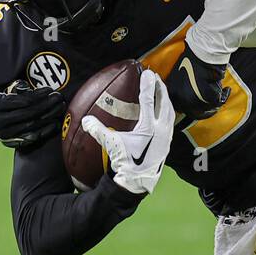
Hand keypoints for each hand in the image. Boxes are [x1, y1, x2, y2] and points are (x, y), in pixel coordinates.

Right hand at [0, 79, 66, 148]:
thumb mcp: (2, 90)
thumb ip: (15, 86)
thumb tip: (29, 85)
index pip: (21, 101)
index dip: (38, 95)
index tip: (49, 90)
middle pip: (28, 113)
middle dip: (46, 104)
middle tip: (58, 97)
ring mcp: (4, 134)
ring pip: (32, 125)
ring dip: (49, 116)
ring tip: (60, 107)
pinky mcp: (11, 143)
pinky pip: (31, 137)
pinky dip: (45, 130)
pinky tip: (55, 123)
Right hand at [82, 69, 175, 195]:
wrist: (138, 181)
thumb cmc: (126, 162)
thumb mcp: (111, 145)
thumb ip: (98, 130)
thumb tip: (85, 119)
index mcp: (148, 127)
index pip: (148, 100)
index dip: (147, 85)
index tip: (147, 73)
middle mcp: (161, 129)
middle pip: (163, 102)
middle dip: (160, 88)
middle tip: (155, 77)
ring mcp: (167, 136)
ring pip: (169, 111)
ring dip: (165, 99)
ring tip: (161, 90)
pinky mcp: (168, 142)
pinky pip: (170, 120)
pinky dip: (167, 111)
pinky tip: (163, 111)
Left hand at [165, 46, 230, 121]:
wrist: (202, 50)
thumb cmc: (193, 58)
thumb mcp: (180, 75)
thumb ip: (182, 90)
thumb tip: (190, 100)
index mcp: (173, 93)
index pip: (183, 110)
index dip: (195, 110)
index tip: (203, 108)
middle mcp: (181, 98)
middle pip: (196, 113)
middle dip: (207, 111)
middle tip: (215, 107)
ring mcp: (193, 97)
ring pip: (208, 108)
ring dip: (216, 102)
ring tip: (222, 93)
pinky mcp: (205, 94)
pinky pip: (218, 101)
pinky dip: (224, 96)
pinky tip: (226, 90)